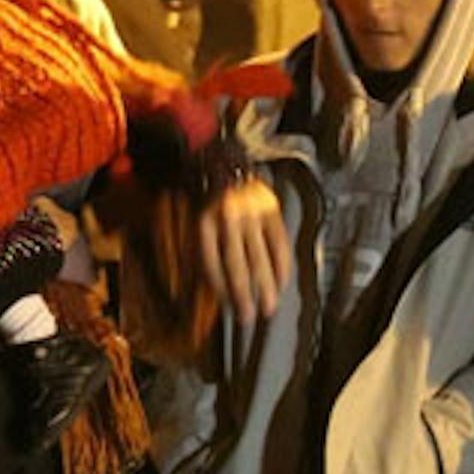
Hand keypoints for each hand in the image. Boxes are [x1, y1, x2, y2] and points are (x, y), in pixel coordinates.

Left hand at [195, 179, 291, 324]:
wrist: (221, 157)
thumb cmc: (203, 196)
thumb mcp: (192, 217)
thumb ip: (198, 248)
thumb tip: (208, 287)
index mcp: (203, 221)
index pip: (212, 264)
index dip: (221, 289)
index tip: (228, 307)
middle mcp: (228, 218)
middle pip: (237, 264)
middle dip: (243, 294)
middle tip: (249, 317)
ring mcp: (251, 212)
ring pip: (260, 257)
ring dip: (265, 286)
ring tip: (268, 306)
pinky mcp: (270, 208)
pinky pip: (278, 243)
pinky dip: (281, 265)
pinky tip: (281, 282)